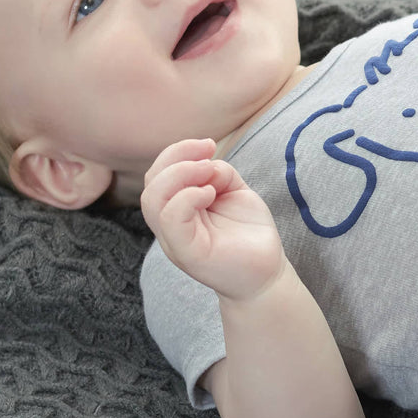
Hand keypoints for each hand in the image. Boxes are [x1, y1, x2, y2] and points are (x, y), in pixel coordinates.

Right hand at [141, 138, 285, 303]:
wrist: (266, 273)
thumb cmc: (248, 233)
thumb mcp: (234, 192)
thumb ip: (218, 173)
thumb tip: (207, 163)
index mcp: (177, 209)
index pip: (157, 175)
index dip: (177, 152)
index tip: (208, 144)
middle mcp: (170, 225)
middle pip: (151, 183)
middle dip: (176, 157)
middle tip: (208, 154)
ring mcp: (175, 240)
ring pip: (152, 200)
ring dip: (180, 174)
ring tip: (209, 171)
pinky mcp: (188, 253)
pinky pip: (171, 219)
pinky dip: (187, 197)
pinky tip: (211, 193)